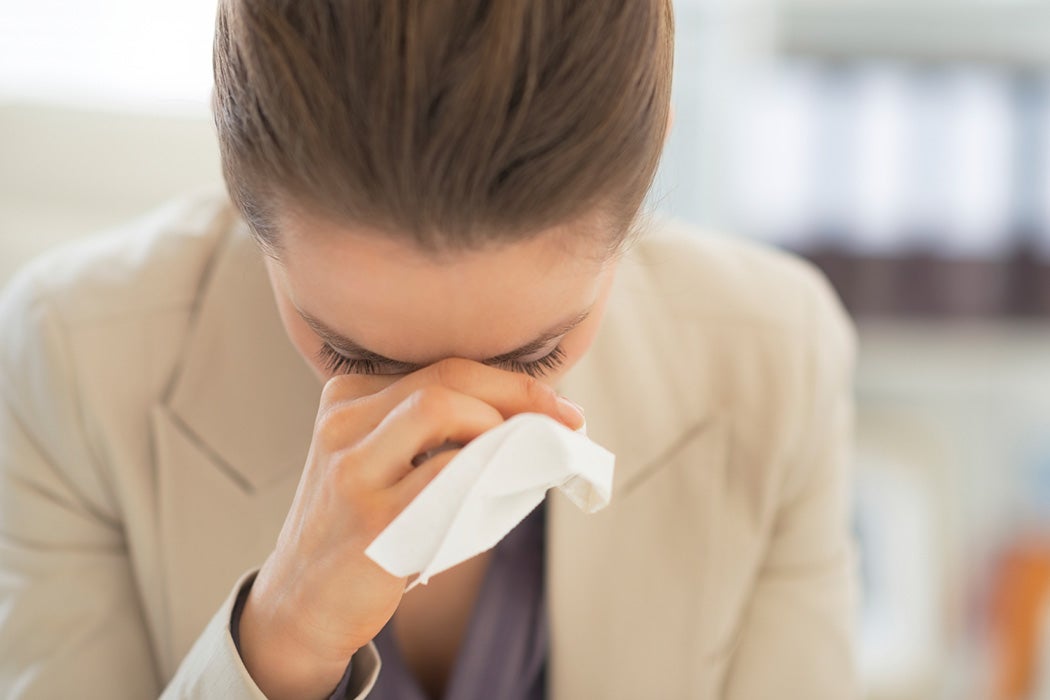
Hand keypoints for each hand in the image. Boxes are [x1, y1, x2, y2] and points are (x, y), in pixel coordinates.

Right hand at [237, 358, 583, 698]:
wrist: (302, 603)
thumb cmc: (361, 528)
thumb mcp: (377, 461)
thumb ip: (430, 431)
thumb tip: (530, 417)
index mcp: (347, 398)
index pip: (443, 367)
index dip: (511, 381)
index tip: (557, 406)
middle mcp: (342, 423)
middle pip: (448, 378)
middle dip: (520, 394)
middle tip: (566, 422)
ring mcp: (352, 470)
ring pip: (442, 409)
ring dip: (502, 429)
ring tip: (530, 458)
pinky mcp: (372, 521)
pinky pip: (445, 476)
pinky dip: (488, 475)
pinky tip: (507, 492)